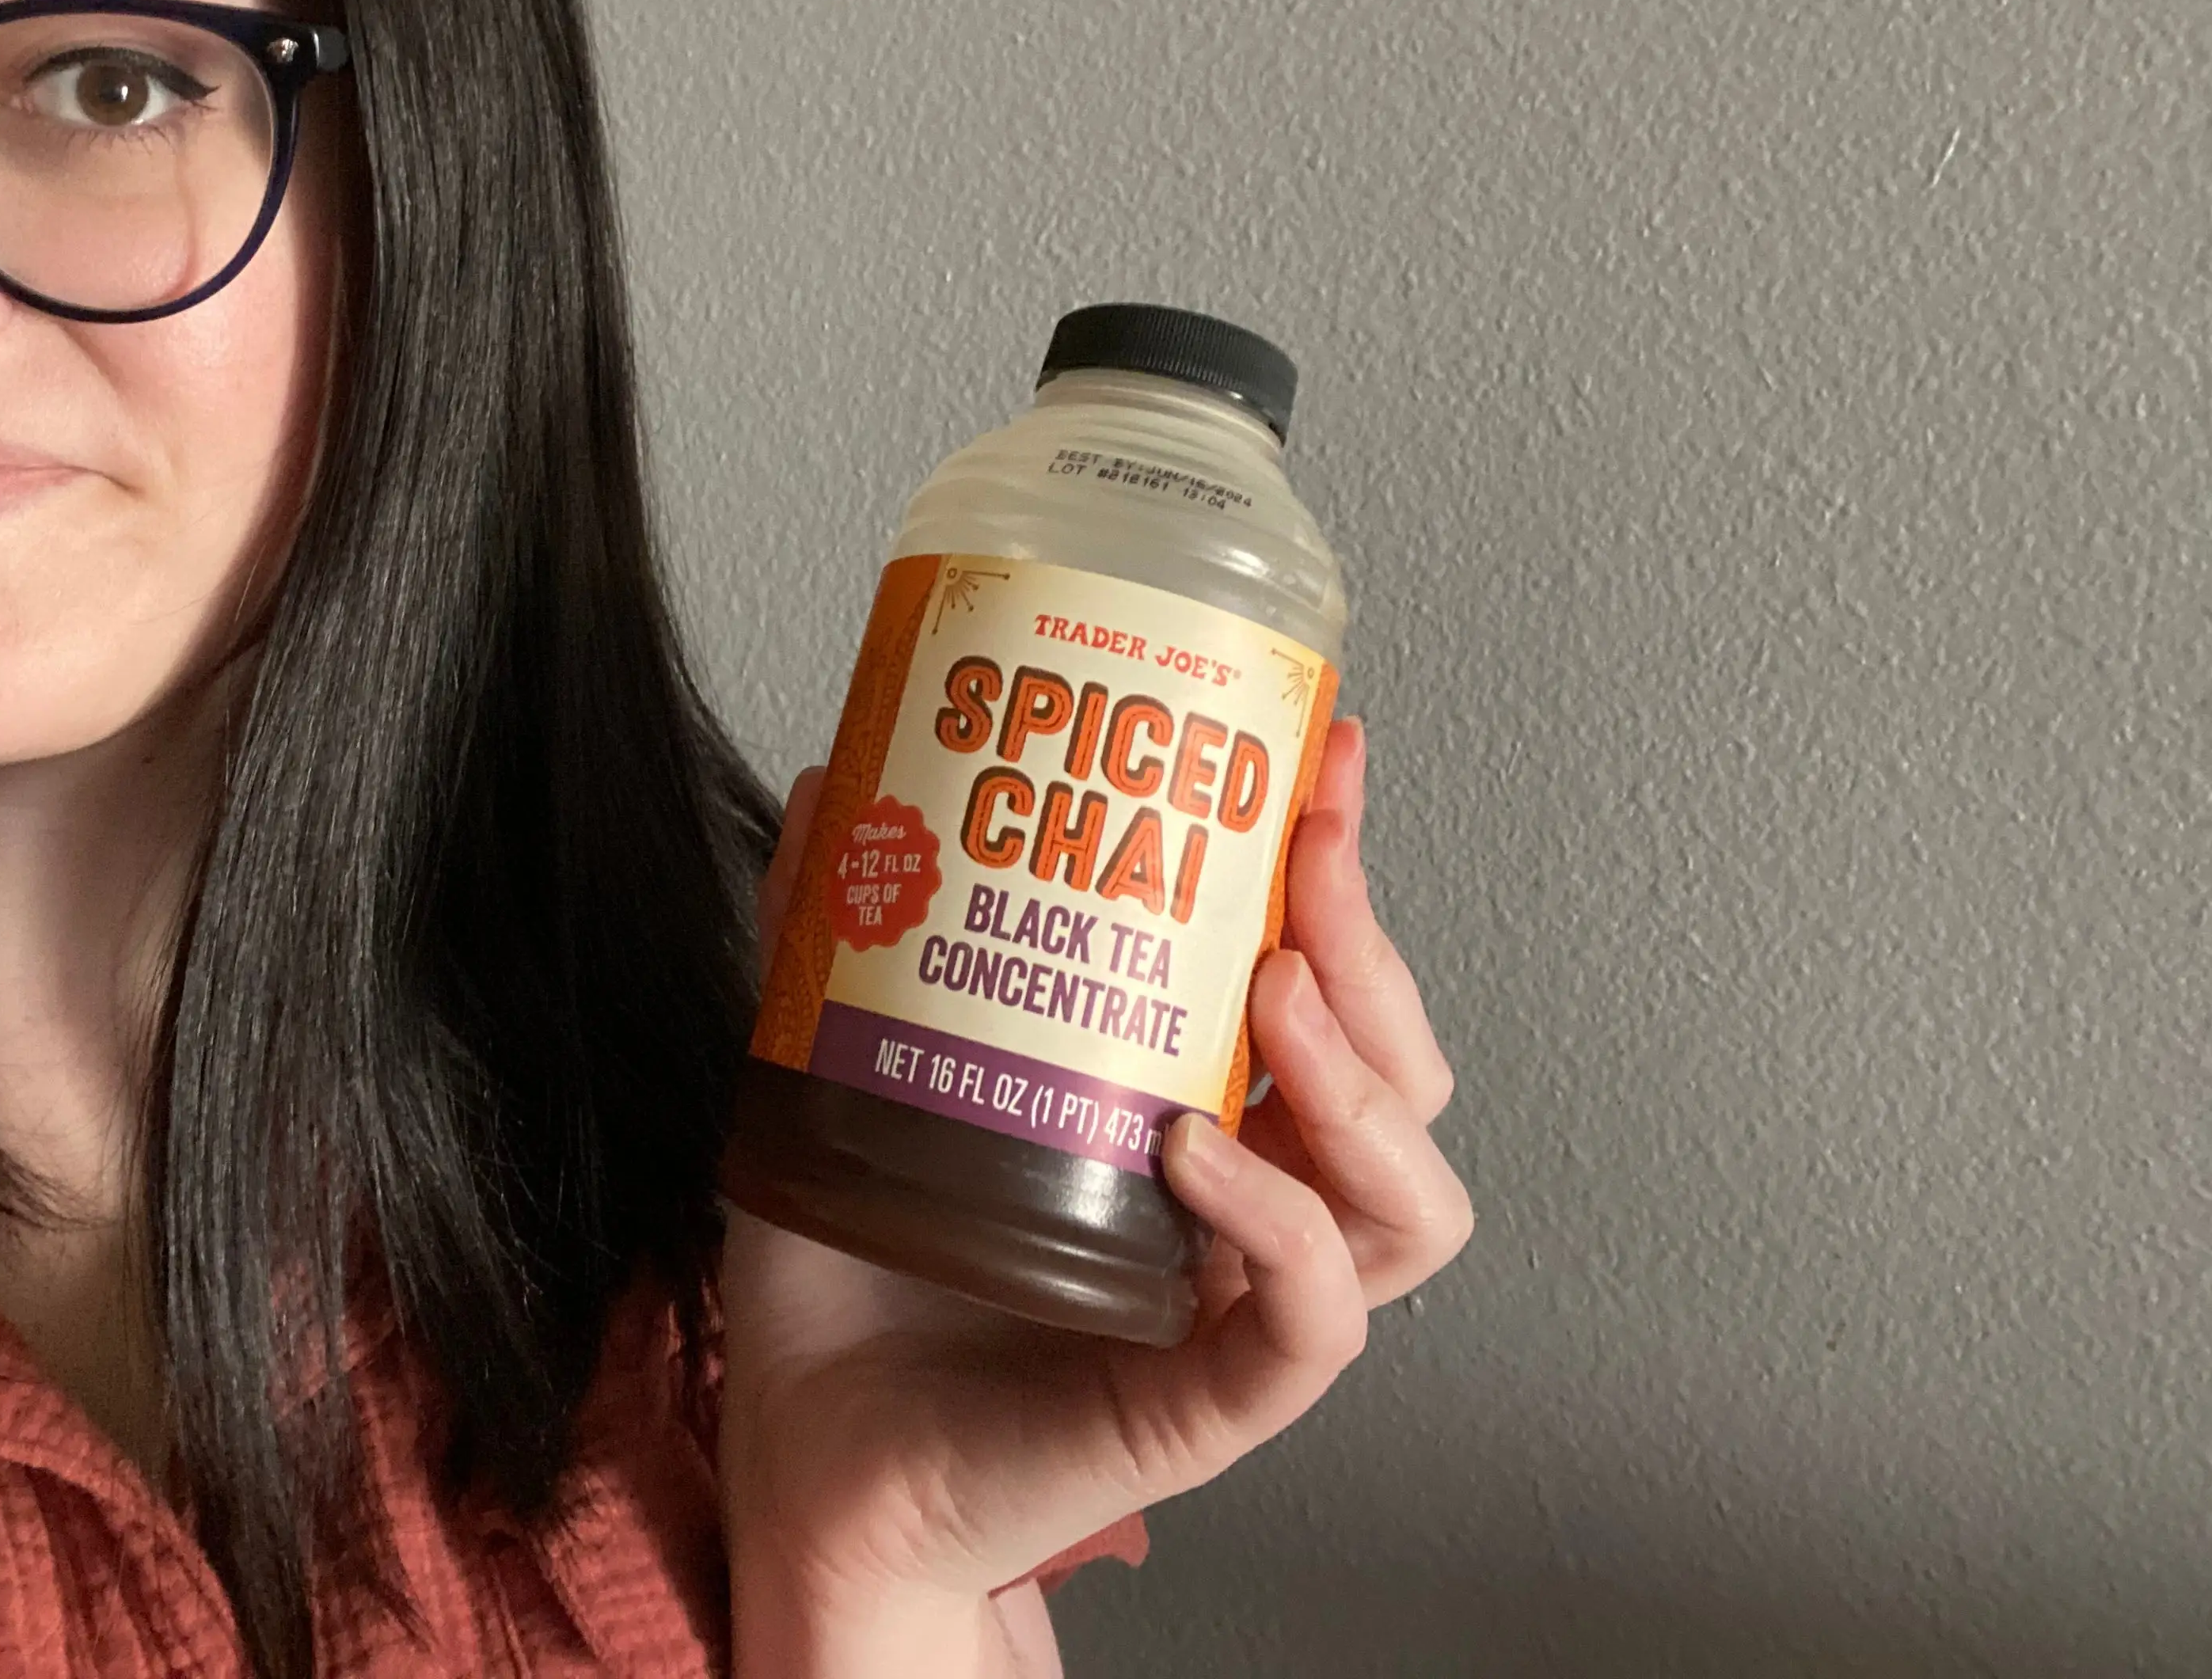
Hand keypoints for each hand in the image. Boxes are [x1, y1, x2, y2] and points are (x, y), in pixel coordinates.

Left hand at [718, 719, 1469, 1677]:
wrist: (803, 1457)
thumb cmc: (843, 1285)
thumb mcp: (834, 1072)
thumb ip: (834, 934)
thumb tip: (823, 782)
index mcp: (1186, 1115)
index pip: (1319, 986)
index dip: (1336, 873)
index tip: (1320, 754)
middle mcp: (1239, 1204)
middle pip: (1397, 1070)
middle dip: (1369, 945)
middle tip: (1307, 851)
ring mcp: (1237, 1303)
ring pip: (1408, 1200)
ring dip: (1362, 1082)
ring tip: (1272, 994)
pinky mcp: (1211, 1401)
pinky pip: (1317, 1317)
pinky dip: (1281, 1226)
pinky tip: (1198, 1153)